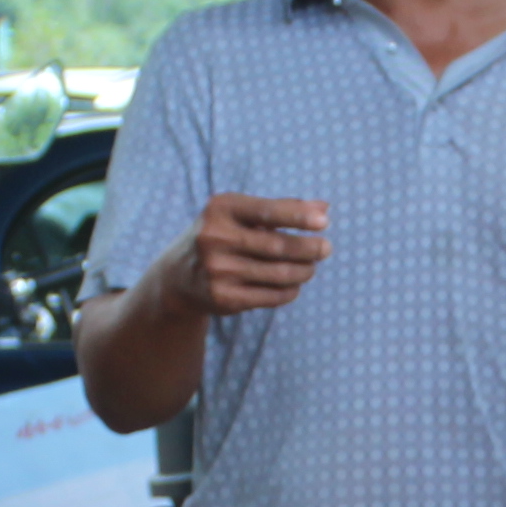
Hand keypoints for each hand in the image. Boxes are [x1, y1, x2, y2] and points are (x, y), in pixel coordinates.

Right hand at [172, 194, 327, 317]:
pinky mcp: (224, 298)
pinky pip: (272, 296)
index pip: (267, 211)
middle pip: (278, 246)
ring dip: (304, 271)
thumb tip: (324, 209)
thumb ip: (282, 208)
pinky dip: (290, 290)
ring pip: (280, 274)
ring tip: (310, 267)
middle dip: (309, 248)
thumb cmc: (223, 236)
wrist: (179, 277)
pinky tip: (294, 284)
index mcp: (220, 209)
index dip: (298, 217)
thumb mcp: (242, 214)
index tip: (325, 222)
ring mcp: (218, 270)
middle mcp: (215, 238)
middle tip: (326, 249)